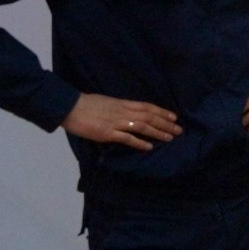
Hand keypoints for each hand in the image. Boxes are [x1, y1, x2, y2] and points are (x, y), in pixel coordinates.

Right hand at [61, 93, 180, 150]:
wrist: (69, 107)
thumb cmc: (86, 104)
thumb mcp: (108, 102)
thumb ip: (120, 108)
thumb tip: (131, 113)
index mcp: (123, 103)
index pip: (148, 107)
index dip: (162, 112)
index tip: (174, 116)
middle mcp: (123, 112)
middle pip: (149, 117)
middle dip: (166, 124)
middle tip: (179, 130)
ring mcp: (116, 123)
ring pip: (143, 127)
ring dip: (158, 133)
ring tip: (170, 138)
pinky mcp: (108, 133)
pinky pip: (127, 138)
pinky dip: (139, 142)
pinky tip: (149, 147)